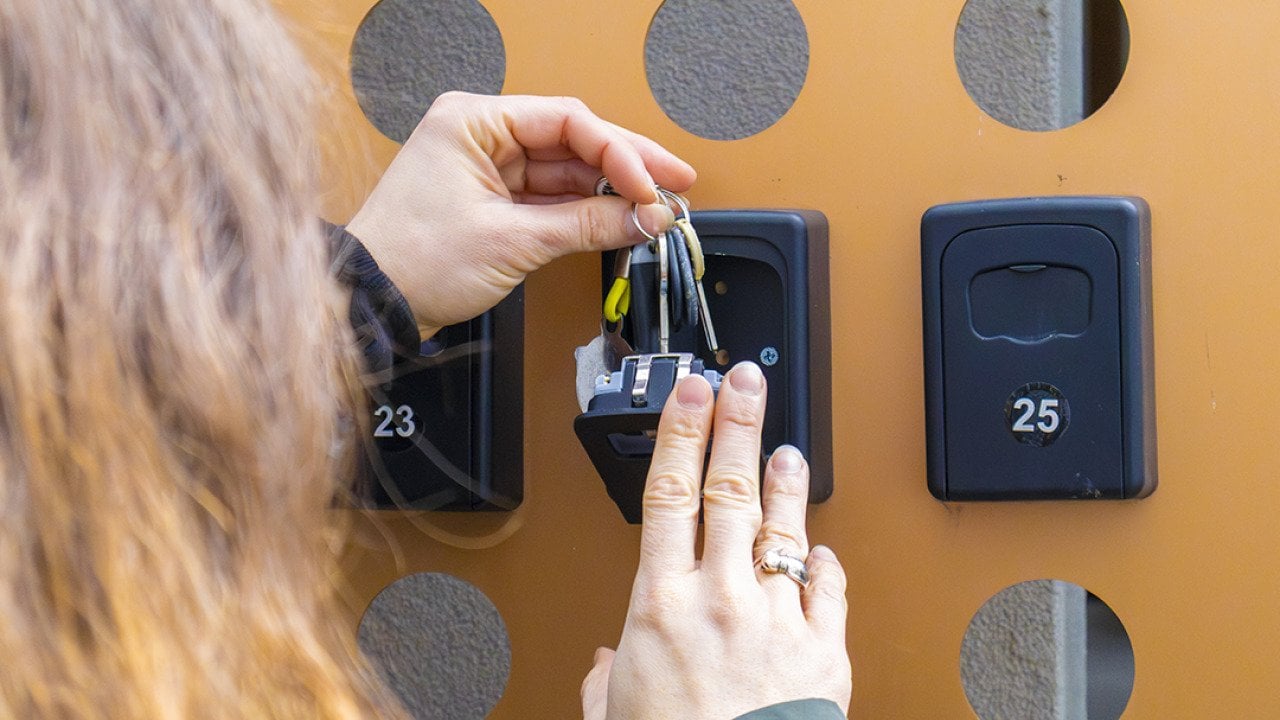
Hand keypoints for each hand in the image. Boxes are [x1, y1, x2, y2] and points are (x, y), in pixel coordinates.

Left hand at [346, 92, 695, 337]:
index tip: (650, 186)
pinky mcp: (492, 200)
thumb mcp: (512, 241)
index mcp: (474, 120)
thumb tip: (643, 217)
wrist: (373, 304)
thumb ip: (586, 225)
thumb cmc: (411, 261)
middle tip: (675, 184)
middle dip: (627, 167)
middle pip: (573, 141)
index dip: (619, 153)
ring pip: (566, 171)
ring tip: (656, 211)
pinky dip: (586, 211)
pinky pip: (551, 197)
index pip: (567, 121)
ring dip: (610, 192)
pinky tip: (621, 219)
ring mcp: (487, 168)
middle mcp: (481, 135)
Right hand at [582, 363, 851, 718]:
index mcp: (660, 604)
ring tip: (786, 447)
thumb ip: (608, 683)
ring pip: (782, 527)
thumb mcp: (614, 717)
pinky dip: (823, 565)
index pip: (668, 492)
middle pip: (729, 489)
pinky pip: (828, 590)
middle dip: (736, 426)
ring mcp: (776, 618)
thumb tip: (608, 669)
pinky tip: (819, 549)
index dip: (679, 433)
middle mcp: (720, 599)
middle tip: (744, 384)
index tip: (687, 395)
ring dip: (784, 481)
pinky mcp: (824, 650)